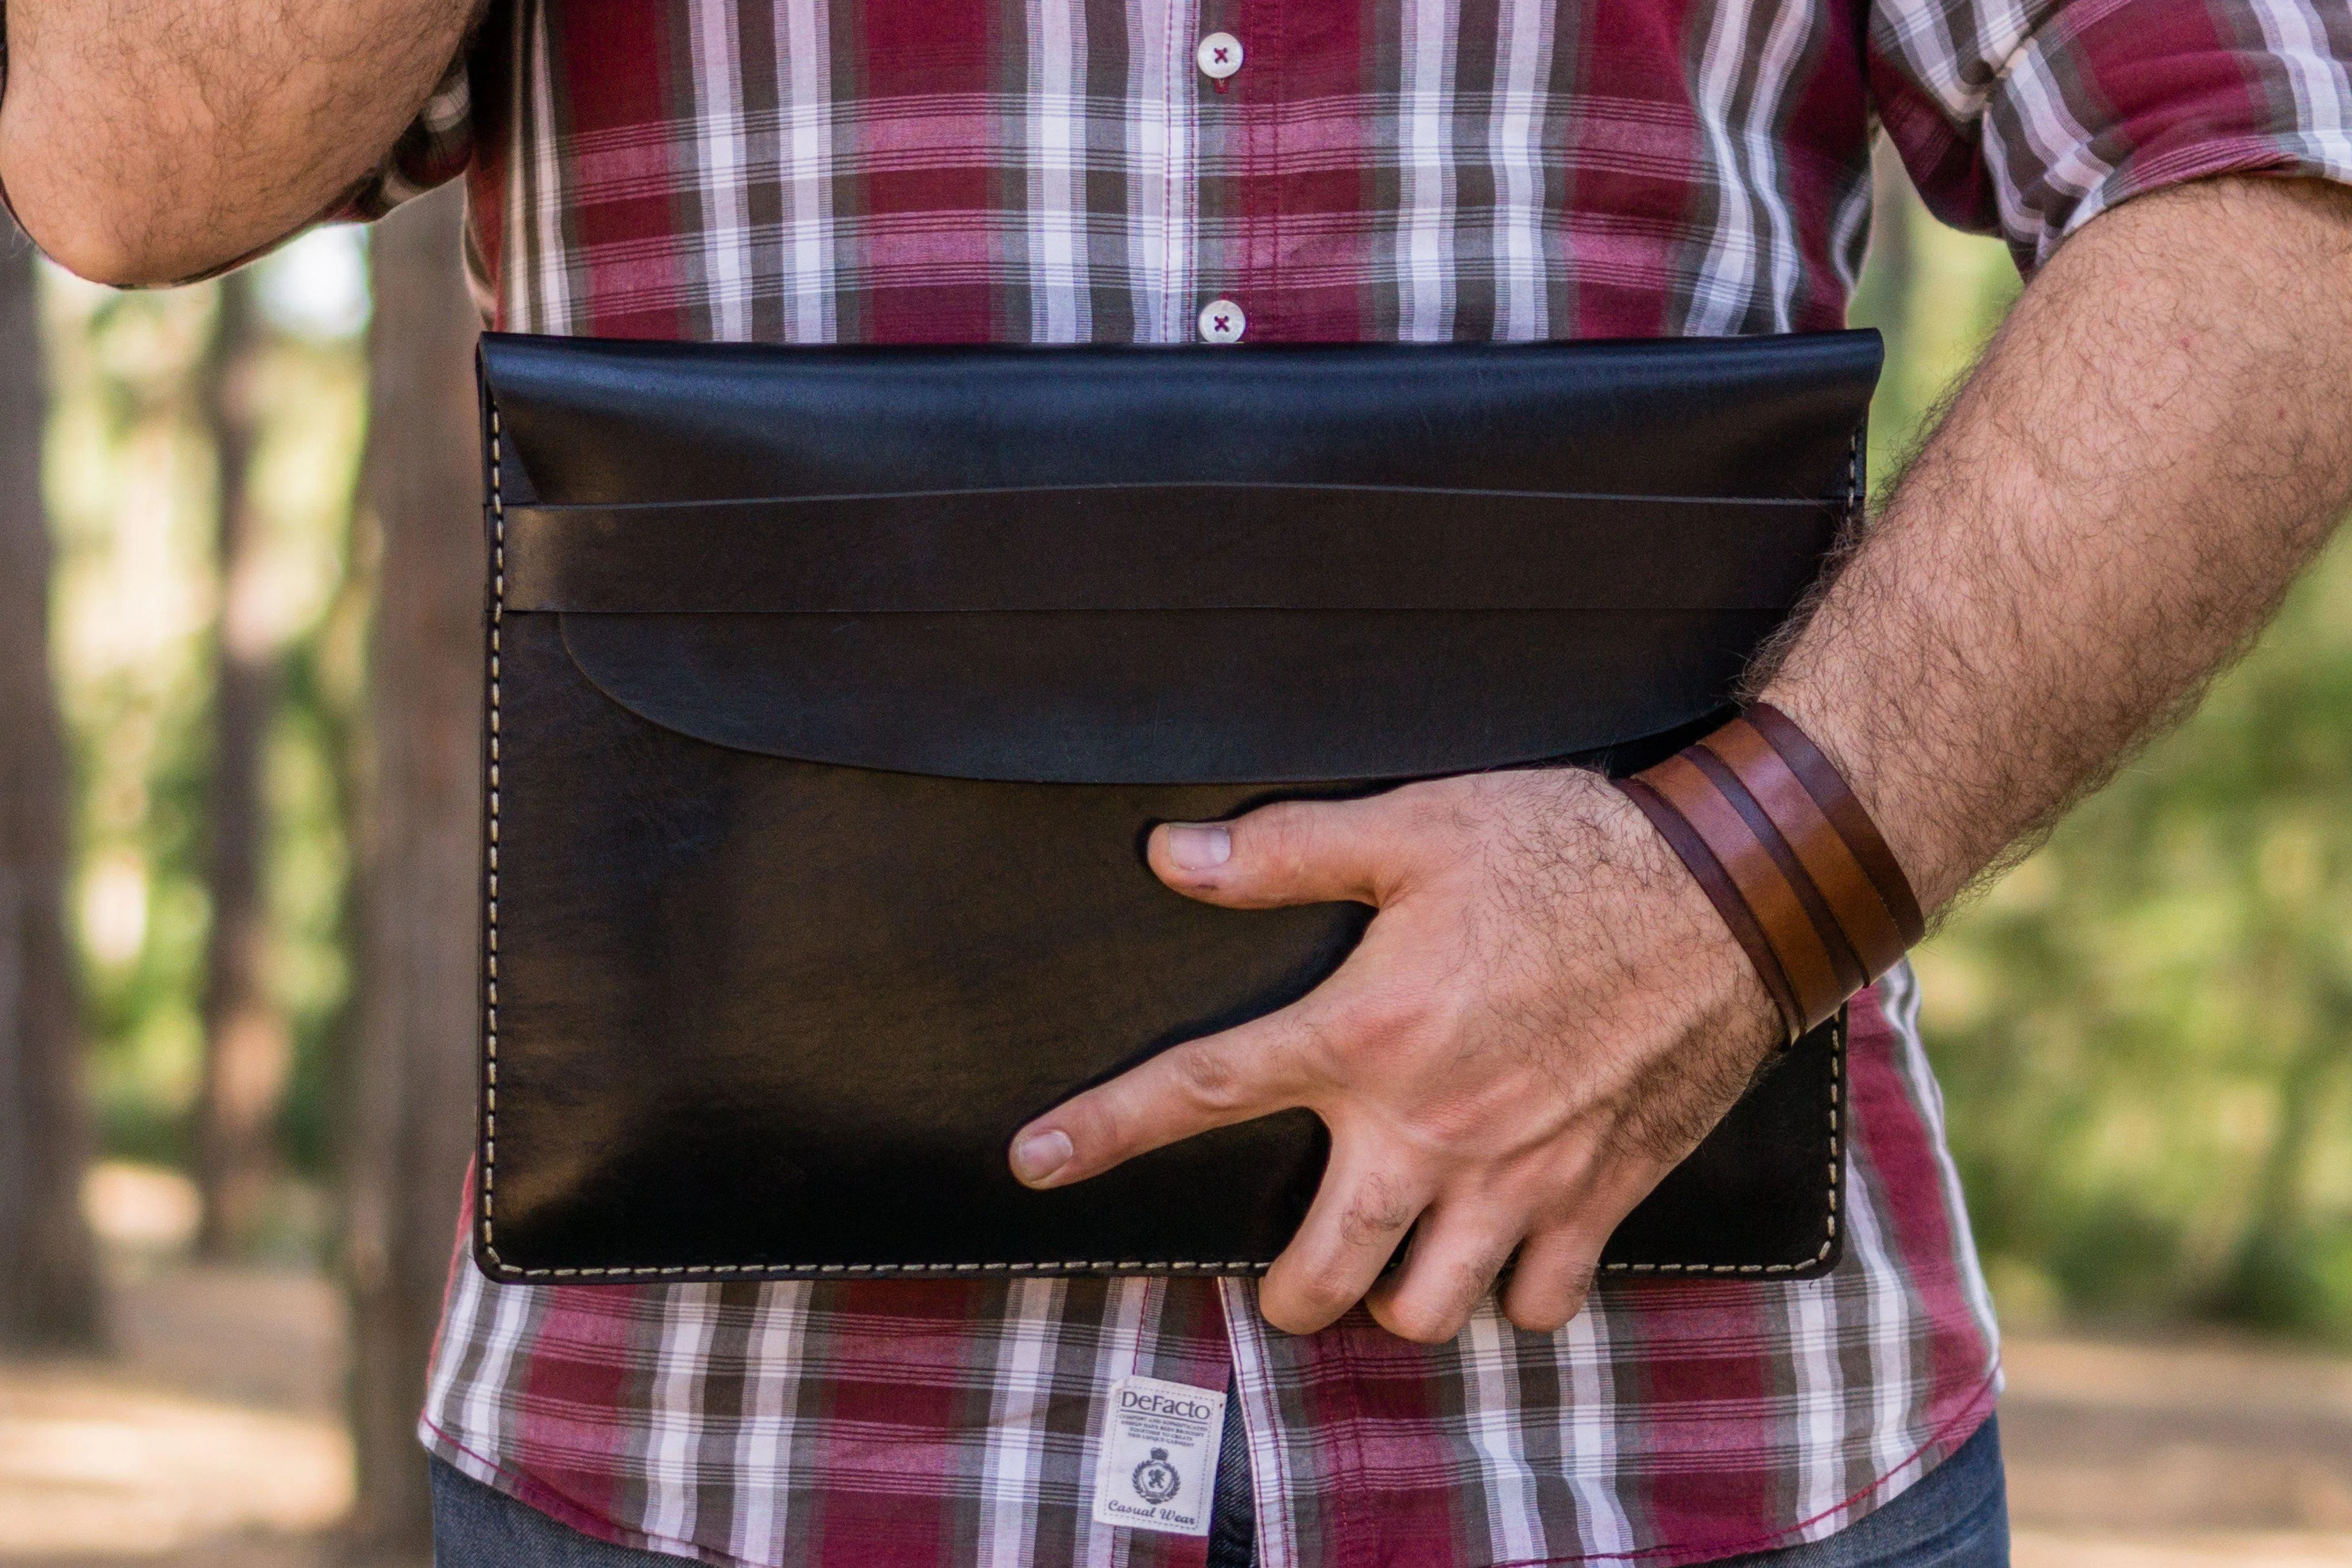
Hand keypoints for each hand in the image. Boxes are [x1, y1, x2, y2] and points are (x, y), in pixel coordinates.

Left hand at [1006, 768, 1783, 1341]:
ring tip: (1395, 1258)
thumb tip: (1174, 857)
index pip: (1203, 1091)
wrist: (1733, 893)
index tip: (1032, 1166)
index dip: (1103, 1132)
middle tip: (1288, 1269)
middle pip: (1319, 1275)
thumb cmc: (1569, 851)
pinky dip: (1515, 1294)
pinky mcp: (1598, 1197)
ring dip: (1396, 1297)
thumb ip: (1288, 850)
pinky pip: (1541, 1303)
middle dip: (1286, 1293)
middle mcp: (1429, 1128)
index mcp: (1367, 1033)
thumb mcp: (1417, 826)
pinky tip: (1503, 1252)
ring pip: (1425, 1310)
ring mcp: (1517, 1179)